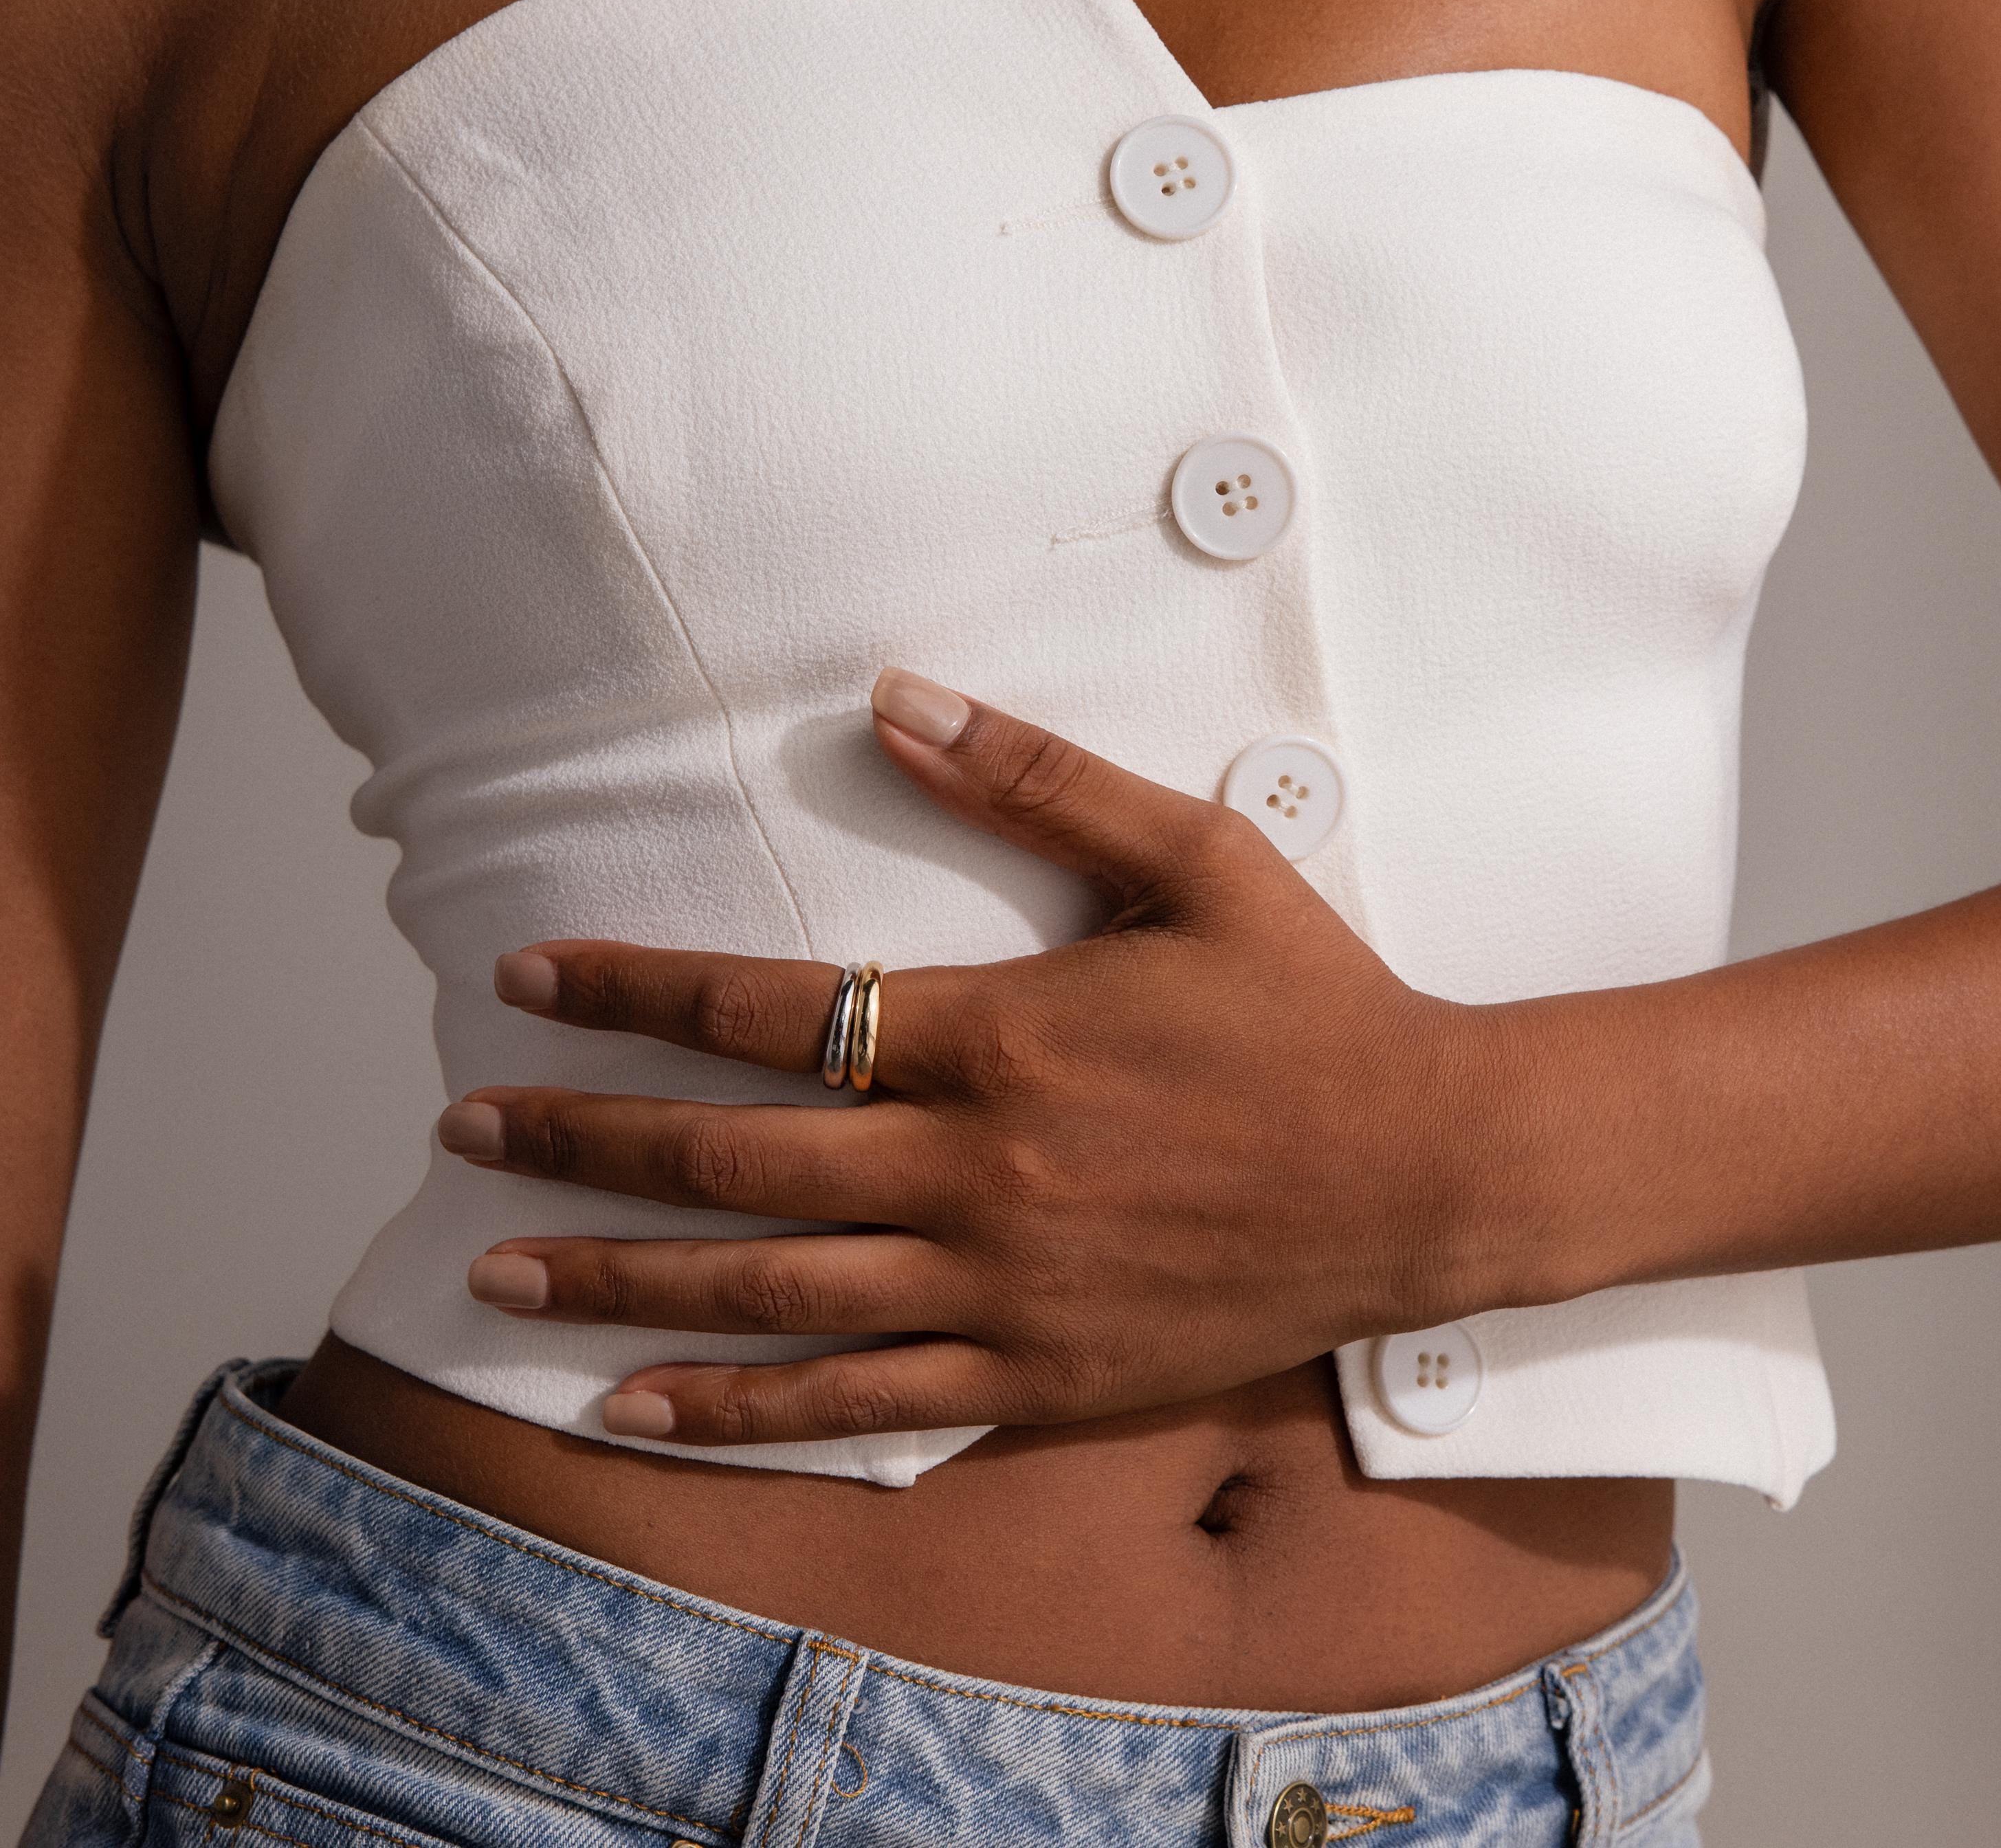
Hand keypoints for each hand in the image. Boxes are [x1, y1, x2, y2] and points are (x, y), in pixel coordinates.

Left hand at [437, 669, 1522, 1446]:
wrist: (1429, 1168)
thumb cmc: (1311, 1005)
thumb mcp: (1196, 856)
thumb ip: (1039, 779)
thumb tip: (897, 699)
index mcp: (1002, 1035)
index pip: (770, 1009)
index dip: (632, 993)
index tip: (525, 981)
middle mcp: (978, 1169)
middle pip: (733, 1158)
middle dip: (581, 1142)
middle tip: (463, 1128)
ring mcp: (1001, 1287)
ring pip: (769, 1290)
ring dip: (621, 1282)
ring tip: (495, 1272)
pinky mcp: (1037, 1374)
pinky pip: (860, 1403)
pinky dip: (739, 1409)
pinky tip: (638, 1409)